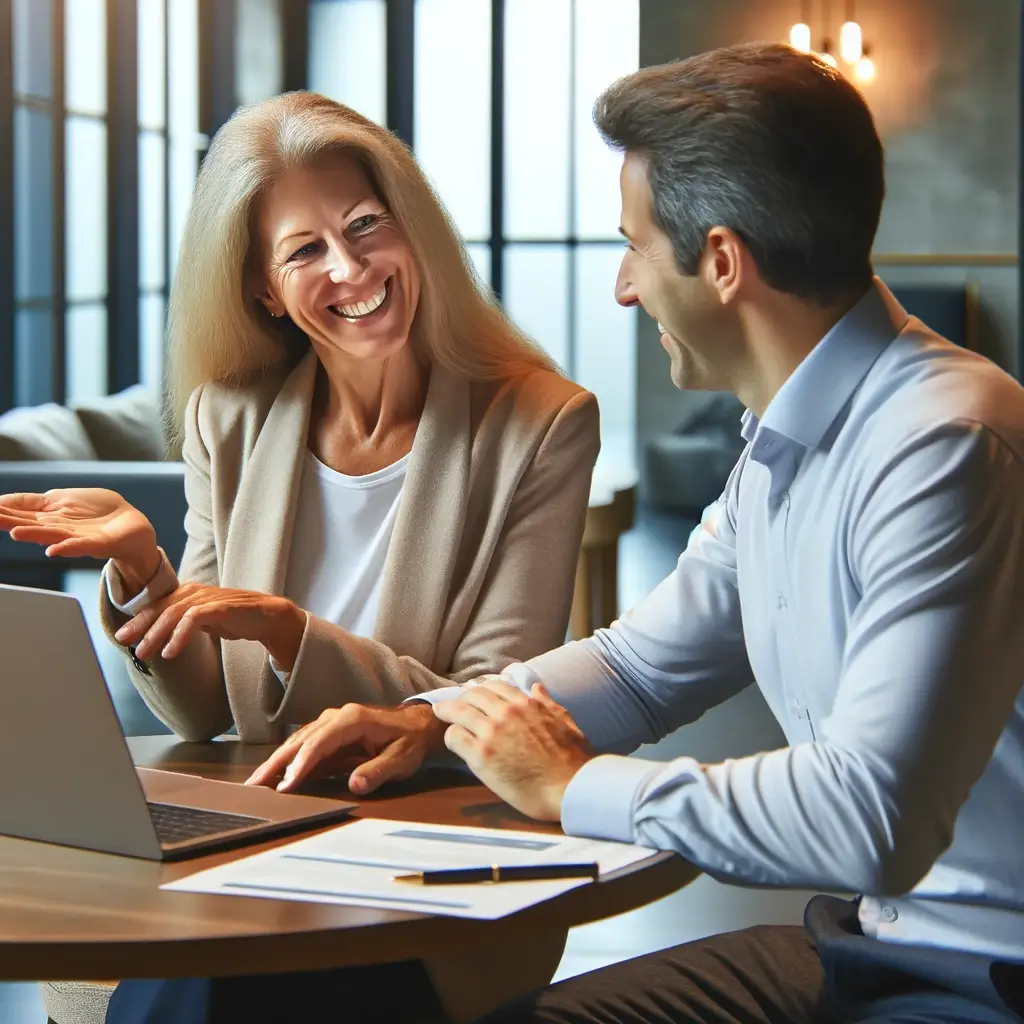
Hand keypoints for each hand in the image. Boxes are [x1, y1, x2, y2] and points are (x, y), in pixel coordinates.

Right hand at [0, 488, 159, 588]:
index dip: (2, 509)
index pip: (20, 511)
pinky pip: (82, 546)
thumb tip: (2, 501)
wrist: (131, 526)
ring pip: (52, 535)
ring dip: (33, 534)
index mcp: (48, 515)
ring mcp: (77, 537)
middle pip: (30, 524)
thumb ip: (32, 503)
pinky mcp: (99, 543)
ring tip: (15, 533)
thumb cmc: (97, 512)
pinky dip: (68, 547)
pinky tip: (53, 550)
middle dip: (8, 521)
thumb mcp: (60, 500)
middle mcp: (58, 528)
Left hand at [113, 583, 305, 668]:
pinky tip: (170, 652)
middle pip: (160, 609)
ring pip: (172, 615)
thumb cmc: (233, 617)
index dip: (138, 621)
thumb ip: (181, 622)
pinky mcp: (218, 607)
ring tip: (146, 653)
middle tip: (127, 645)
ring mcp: (206, 598)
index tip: (122, 637)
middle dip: (141, 628)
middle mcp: (193, 592)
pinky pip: (192, 621)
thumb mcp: (201, 619)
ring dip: (156, 635)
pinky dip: (179, 637)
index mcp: (186, 593)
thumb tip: (155, 636)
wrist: (265, 616)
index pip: (156, 606)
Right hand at [245, 703, 446, 794]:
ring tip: (257, 782)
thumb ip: (378, 771)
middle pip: (301, 740)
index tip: (286, 785)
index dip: (302, 764)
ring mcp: (331, 724)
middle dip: (277, 762)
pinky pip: (306, 747)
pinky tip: (277, 776)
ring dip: (278, 761)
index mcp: (352, 719)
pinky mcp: (330, 734)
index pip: (320, 742)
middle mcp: (337, 717)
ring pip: (298, 742)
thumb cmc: (410, 741)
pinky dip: (290, 760)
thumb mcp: (400, 759)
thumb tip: (354, 785)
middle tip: (254, 784)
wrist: (418, 725)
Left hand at [433, 677, 592, 820]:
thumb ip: (547, 703)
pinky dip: (451, 736)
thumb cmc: (573, 759)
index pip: (495, 686)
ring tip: (441, 714)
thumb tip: (536, 687)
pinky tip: (453, 742)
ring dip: (448, 712)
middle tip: (453, 704)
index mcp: (526, 703)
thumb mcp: (565, 721)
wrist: (570, 787)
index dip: (482, 689)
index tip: (475, 694)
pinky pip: (454, 737)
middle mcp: (506, 712)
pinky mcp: (480, 755)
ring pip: (458, 711)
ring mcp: (491, 732)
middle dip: (462, 698)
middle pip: (473, 695)